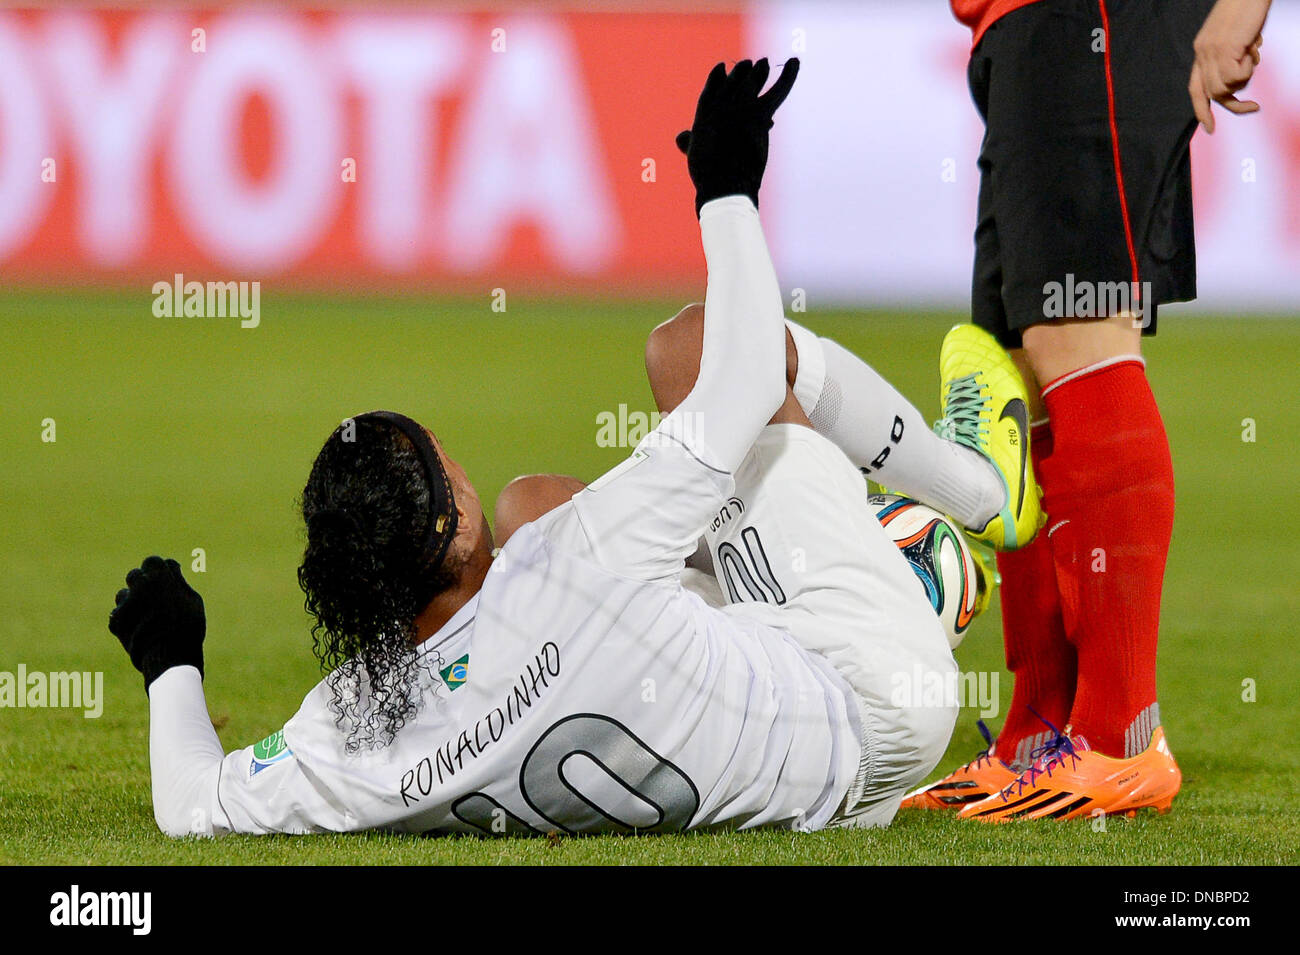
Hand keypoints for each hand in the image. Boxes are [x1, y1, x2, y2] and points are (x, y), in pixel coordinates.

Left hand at [109, 556, 205, 691]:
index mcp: (160, 576)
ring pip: (124, 594)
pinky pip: (117, 614)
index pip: (153, 562)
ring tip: (147, 617)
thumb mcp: (192, 600)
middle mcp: (139, 585)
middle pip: (136, 575)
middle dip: (143, 584)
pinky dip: (126, 620)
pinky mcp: (115, 620)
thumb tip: (171, 568)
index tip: (165, 580)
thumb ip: (178, 581)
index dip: (159, 571)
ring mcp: (125, 602)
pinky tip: (138, 629)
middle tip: (154, 598)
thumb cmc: (187, 626)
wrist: (170, 657)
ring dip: (132, 601)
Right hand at [675, 57, 799, 215]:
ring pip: (753, 82)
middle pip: (734, 83)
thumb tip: (681, 136)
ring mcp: (740, 108)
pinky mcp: (759, 114)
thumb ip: (689, 142)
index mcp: (704, 115)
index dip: (717, 77)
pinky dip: (789, 75)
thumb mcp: (694, 155)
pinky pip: (779, 90)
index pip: (712, 89)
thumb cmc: (708, 177)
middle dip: (741, 72)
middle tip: (748, 63)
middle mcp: (721, 106)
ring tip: (764, 62)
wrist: (724, 185)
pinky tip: (795, 62)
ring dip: (760, 72)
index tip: (721, 67)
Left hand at [1189, 0, 1270, 132]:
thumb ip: (1233, 57)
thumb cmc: (1248, 8)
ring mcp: (1211, 52)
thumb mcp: (1237, 37)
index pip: (1195, 88)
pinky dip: (1248, 67)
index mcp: (1202, 50)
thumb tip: (1240, 76)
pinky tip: (1251, 48)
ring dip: (1246, 77)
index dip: (1201, 110)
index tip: (1209, 128)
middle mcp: (1202, 53)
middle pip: (1214, 93)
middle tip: (1254, 107)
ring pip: (1226, 87)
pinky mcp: (1224, 49)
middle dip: (1234, 104)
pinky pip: (1236, 76)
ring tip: (1252, 54)